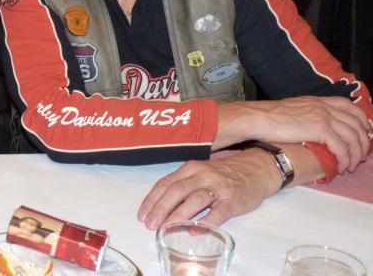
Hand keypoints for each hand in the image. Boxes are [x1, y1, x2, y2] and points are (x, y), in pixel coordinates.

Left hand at [137, 150, 280, 229]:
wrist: (256, 169)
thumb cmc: (223, 173)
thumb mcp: (200, 173)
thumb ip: (183, 185)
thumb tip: (160, 205)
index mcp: (190, 168)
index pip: (165, 183)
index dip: (152, 200)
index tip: (142, 215)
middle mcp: (203, 175)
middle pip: (176, 191)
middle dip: (160, 209)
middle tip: (150, 224)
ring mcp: (219, 187)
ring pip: (195, 200)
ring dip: (178, 215)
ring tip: (166, 227)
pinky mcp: (234, 200)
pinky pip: (218, 212)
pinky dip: (205, 222)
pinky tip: (194, 230)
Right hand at [216, 96, 370, 172]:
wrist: (259, 118)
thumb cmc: (270, 116)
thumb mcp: (294, 109)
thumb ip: (308, 114)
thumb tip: (314, 128)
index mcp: (318, 101)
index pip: (350, 106)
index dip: (362, 119)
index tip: (365, 132)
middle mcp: (325, 107)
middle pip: (357, 123)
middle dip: (363, 142)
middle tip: (360, 156)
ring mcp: (324, 117)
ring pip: (353, 137)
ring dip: (356, 154)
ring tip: (350, 166)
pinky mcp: (321, 129)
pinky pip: (342, 148)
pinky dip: (344, 159)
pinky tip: (340, 167)